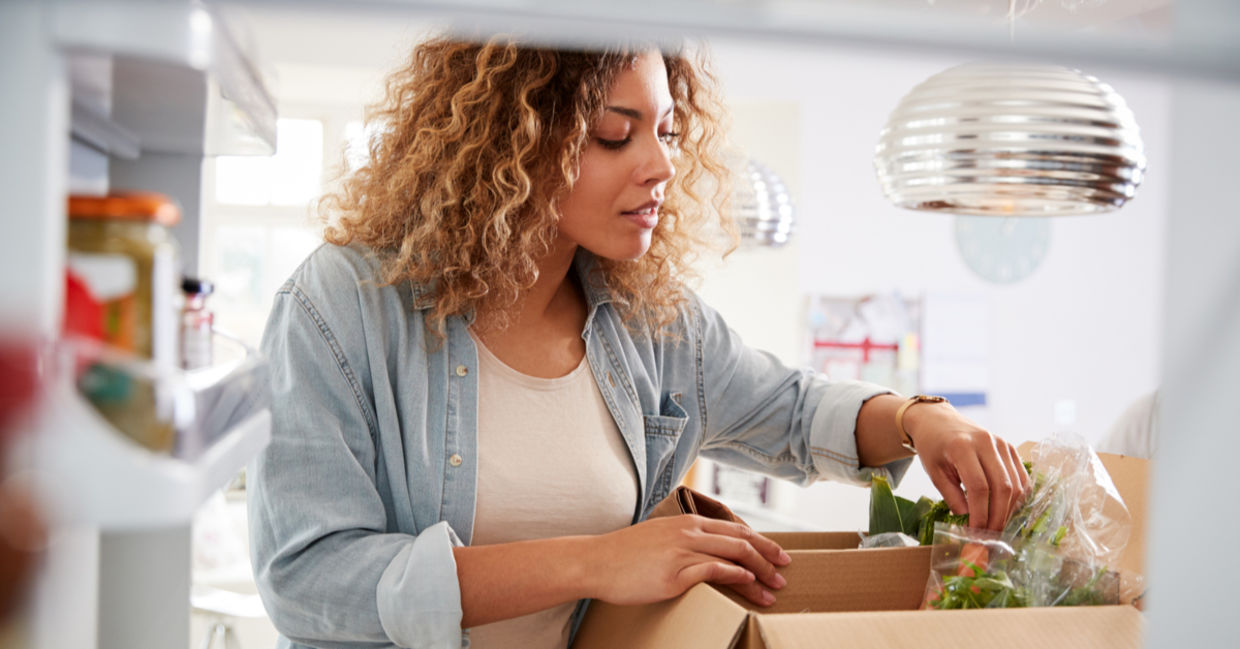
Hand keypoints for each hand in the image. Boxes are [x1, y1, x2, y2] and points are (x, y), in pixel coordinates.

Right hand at [586, 515, 790, 606]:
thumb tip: (707, 551)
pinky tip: (747, 584)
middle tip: (784, 572)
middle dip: (768, 557)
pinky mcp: (674, 574)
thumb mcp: (661, 537)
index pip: (735, 528)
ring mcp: (682, 552)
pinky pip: (713, 570)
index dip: (762, 541)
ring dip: (758, 574)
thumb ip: (685, 540)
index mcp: (688, 522)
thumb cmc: (626, 554)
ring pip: (733, 556)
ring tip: (772, 590)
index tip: (778, 554)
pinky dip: (735, 576)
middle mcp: (689, 532)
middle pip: (741, 540)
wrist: (596, 562)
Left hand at [906, 403, 1029, 530]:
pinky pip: (1021, 478)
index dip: (980, 515)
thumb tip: (970, 526)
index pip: (978, 487)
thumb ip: (953, 499)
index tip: (975, 534)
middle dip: (997, 517)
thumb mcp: (935, 474)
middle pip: (1002, 487)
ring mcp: (1002, 444)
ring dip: (1008, 511)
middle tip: (989, 537)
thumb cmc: (933, 448)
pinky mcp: (1010, 448)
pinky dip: (1017, 498)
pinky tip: (1005, 510)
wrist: (938, 422)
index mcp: (962, 447)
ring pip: (1016, 485)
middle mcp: (986, 442)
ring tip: (995, 527)